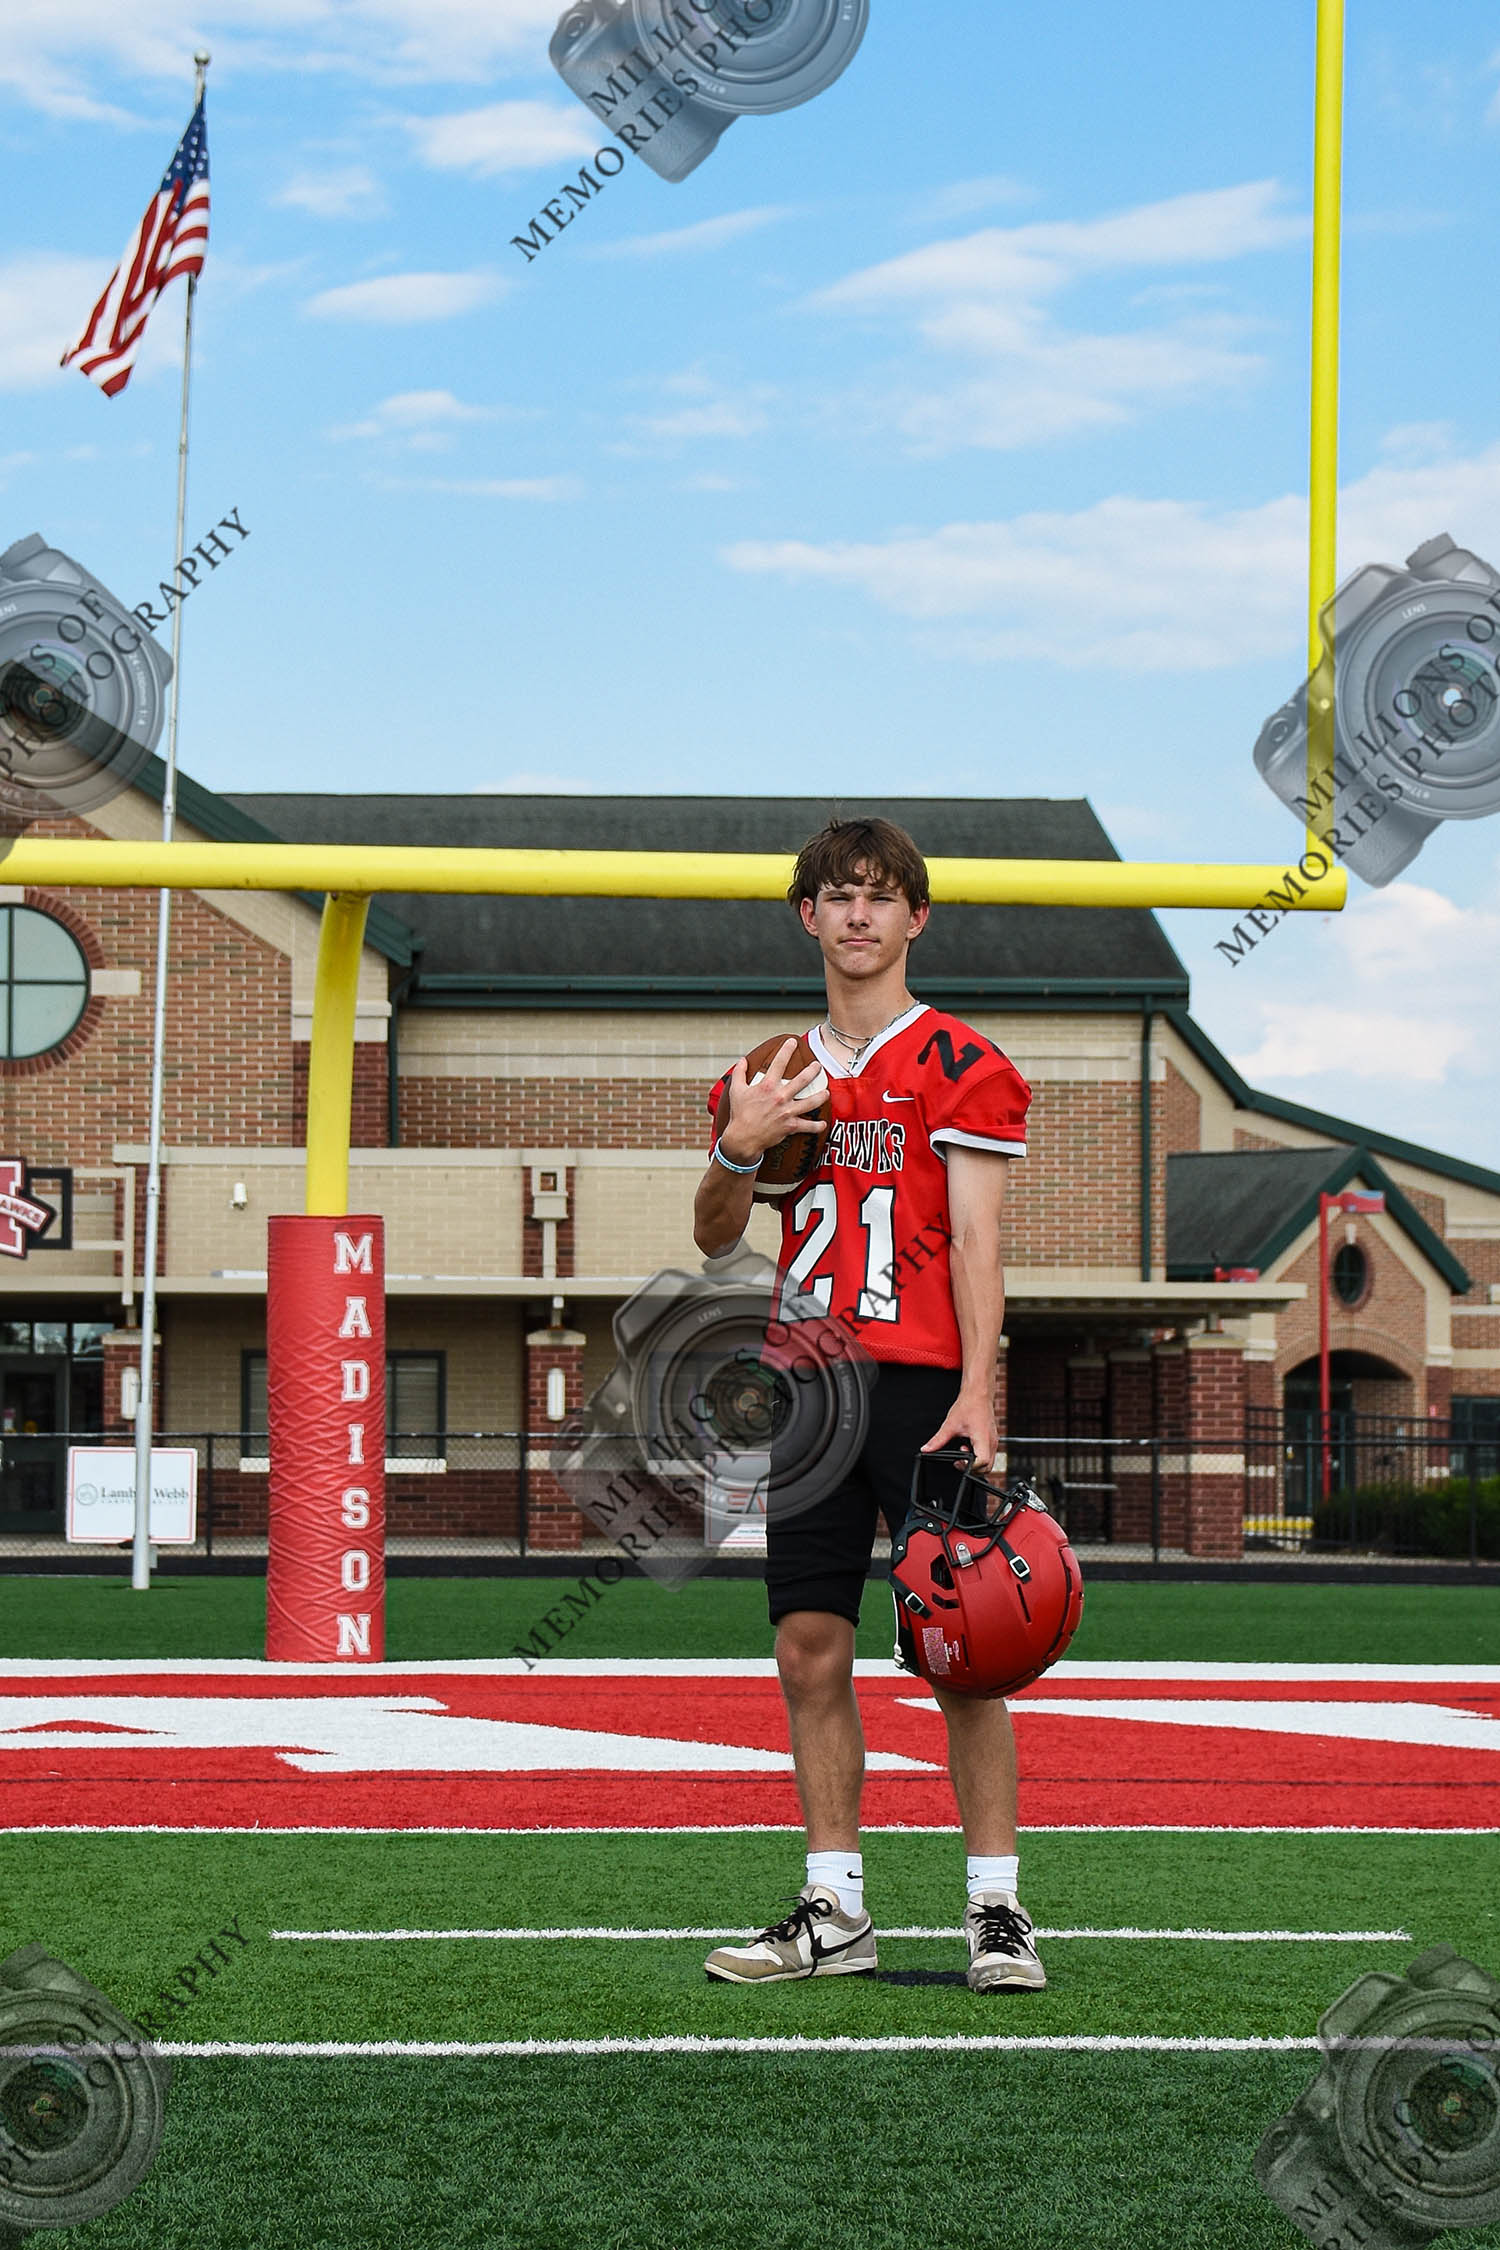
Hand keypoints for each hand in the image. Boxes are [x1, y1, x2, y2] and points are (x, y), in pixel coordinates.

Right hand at [718, 1039, 827, 1165]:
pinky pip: (808, 1126)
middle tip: (818, 1066)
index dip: (787, 1050)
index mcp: (767, 1086)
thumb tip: (742, 1060)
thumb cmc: (740, 1114)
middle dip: (812, 1071)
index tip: (793, 1041)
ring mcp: (787, 1111)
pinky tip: (823, 1123)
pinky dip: (816, 1126)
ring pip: (810, 1102)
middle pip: (802, 1080)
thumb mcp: (736, 1090)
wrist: (743, 1138)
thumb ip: (740, 1073)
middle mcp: (780, 1097)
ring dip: (820, 1097)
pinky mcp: (790, 1126)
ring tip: (826, 1092)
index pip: (779, 1063)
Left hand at [922, 1391, 997, 1471]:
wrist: (978, 1394)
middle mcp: (991, 1442)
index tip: (958, 1461)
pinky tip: (968, 1447)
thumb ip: (938, 1440)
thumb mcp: (950, 1425)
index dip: (969, 1466)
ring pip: (988, 1463)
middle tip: (959, 1459)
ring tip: (963, 1450)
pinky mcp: (992, 1439)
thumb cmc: (968, 1406)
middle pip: (987, 1467)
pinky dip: (978, 1456)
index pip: (982, 1463)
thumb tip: (926, 1449)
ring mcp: (993, 1441)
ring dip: (975, 1462)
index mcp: (983, 1439)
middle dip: (972, 1468)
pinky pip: (988, 1455)